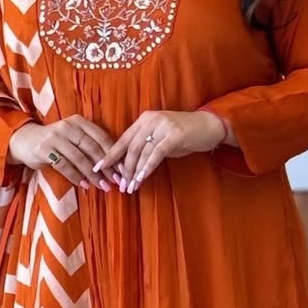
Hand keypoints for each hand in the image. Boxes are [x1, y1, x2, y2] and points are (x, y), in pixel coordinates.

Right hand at [8, 114, 116, 189]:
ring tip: (103, 186)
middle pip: (91, 148)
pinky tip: (84, 185)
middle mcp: (67, 126)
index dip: (114, 153)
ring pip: (79, 158)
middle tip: (116, 181)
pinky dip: (76, 176)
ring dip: (92, 174)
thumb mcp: (73, 137)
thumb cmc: (55, 142)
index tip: (123, 169)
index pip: (101, 136)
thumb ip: (89, 145)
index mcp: (78, 121)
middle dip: (105, 167)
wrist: (24, 141)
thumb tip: (113, 165)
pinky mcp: (44, 150)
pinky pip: (64, 165)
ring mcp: (55, 137)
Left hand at [93, 110, 226, 191]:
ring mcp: (162, 126)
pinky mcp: (174, 135)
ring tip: (131, 187)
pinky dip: (147, 168)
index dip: (110, 155)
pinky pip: (156, 154)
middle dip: (123, 169)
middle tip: (120, 186)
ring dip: (135, 172)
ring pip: (141, 152)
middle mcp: (150, 120)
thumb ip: (145, 147)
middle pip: (130, 148)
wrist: (209, 126)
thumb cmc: (184, 135)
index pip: (123, 139)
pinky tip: (142, 179)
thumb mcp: (160, 139)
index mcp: (144, 120)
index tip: (98, 168)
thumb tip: (128, 166)